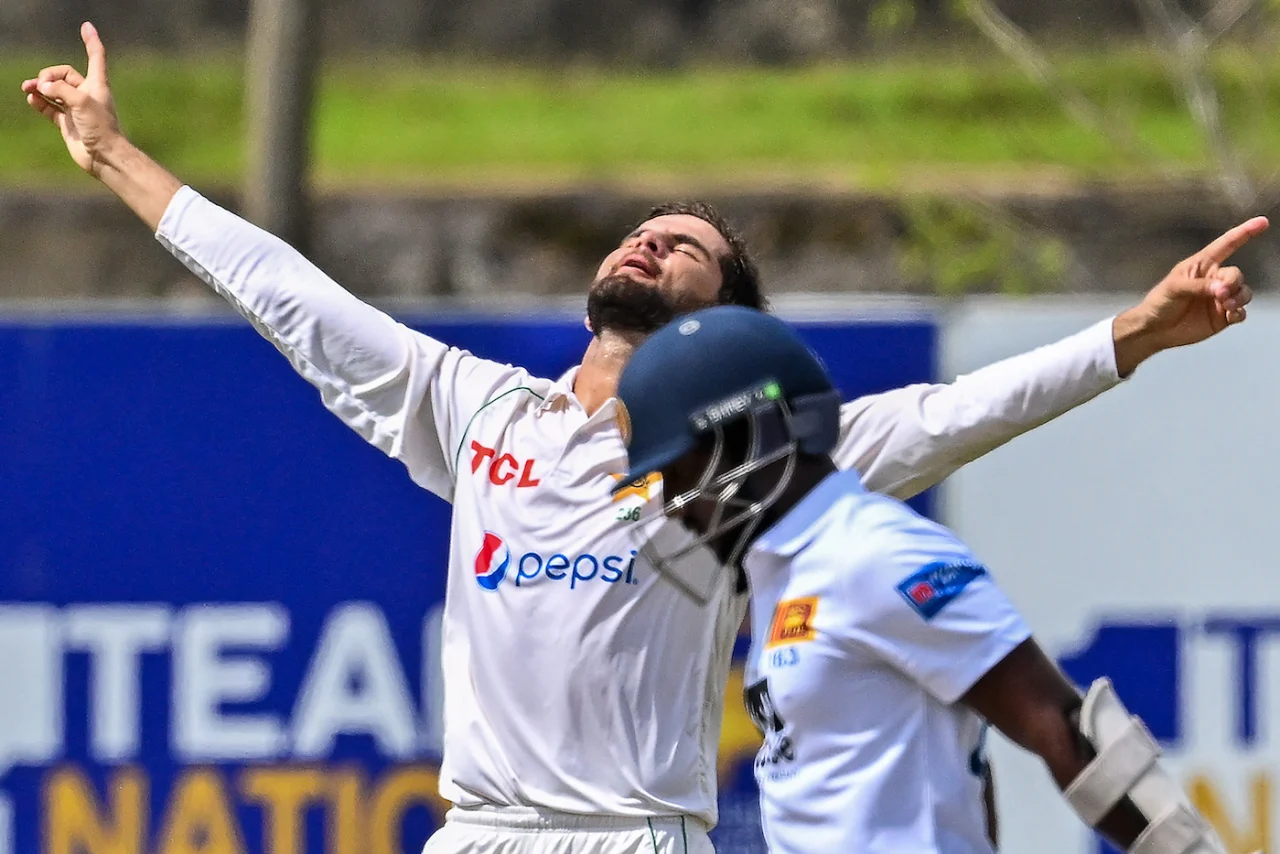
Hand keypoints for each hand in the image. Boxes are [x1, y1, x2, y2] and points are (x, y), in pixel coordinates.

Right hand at [20, 22, 122, 176]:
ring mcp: (76, 109)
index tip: (86, 26)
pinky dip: (39, 102)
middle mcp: (87, 94)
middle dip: (48, 75)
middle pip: (63, 74)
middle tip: (41, 84)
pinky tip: (31, 99)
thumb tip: (41, 87)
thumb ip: (60, 90)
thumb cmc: (101, 128)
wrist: (104, 156)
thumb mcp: (82, 102)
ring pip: (53, 90)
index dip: (91, 41)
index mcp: (97, 85)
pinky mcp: (67, 123)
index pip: (95, 57)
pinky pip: (49, 107)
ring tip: (27, 88)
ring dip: (39, 87)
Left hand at [1113, 216, 1268, 376]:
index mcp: (1203, 265)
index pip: (1226, 245)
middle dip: (1233, 282)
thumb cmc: (1160, 302)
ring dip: (1239, 297)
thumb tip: (1222, 290)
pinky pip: (1241, 312)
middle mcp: (1215, 279)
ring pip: (1244, 292)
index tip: (1262, 222)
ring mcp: (1220, 298)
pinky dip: (1239, 312)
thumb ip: (1199, 286)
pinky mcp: (1222, 316)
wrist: (1154, 330)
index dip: (1244, 233)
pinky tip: (1231, 315)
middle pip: (1237, 275)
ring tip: (1226, 305)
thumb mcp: (1175, 288)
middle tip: (1220, 294)